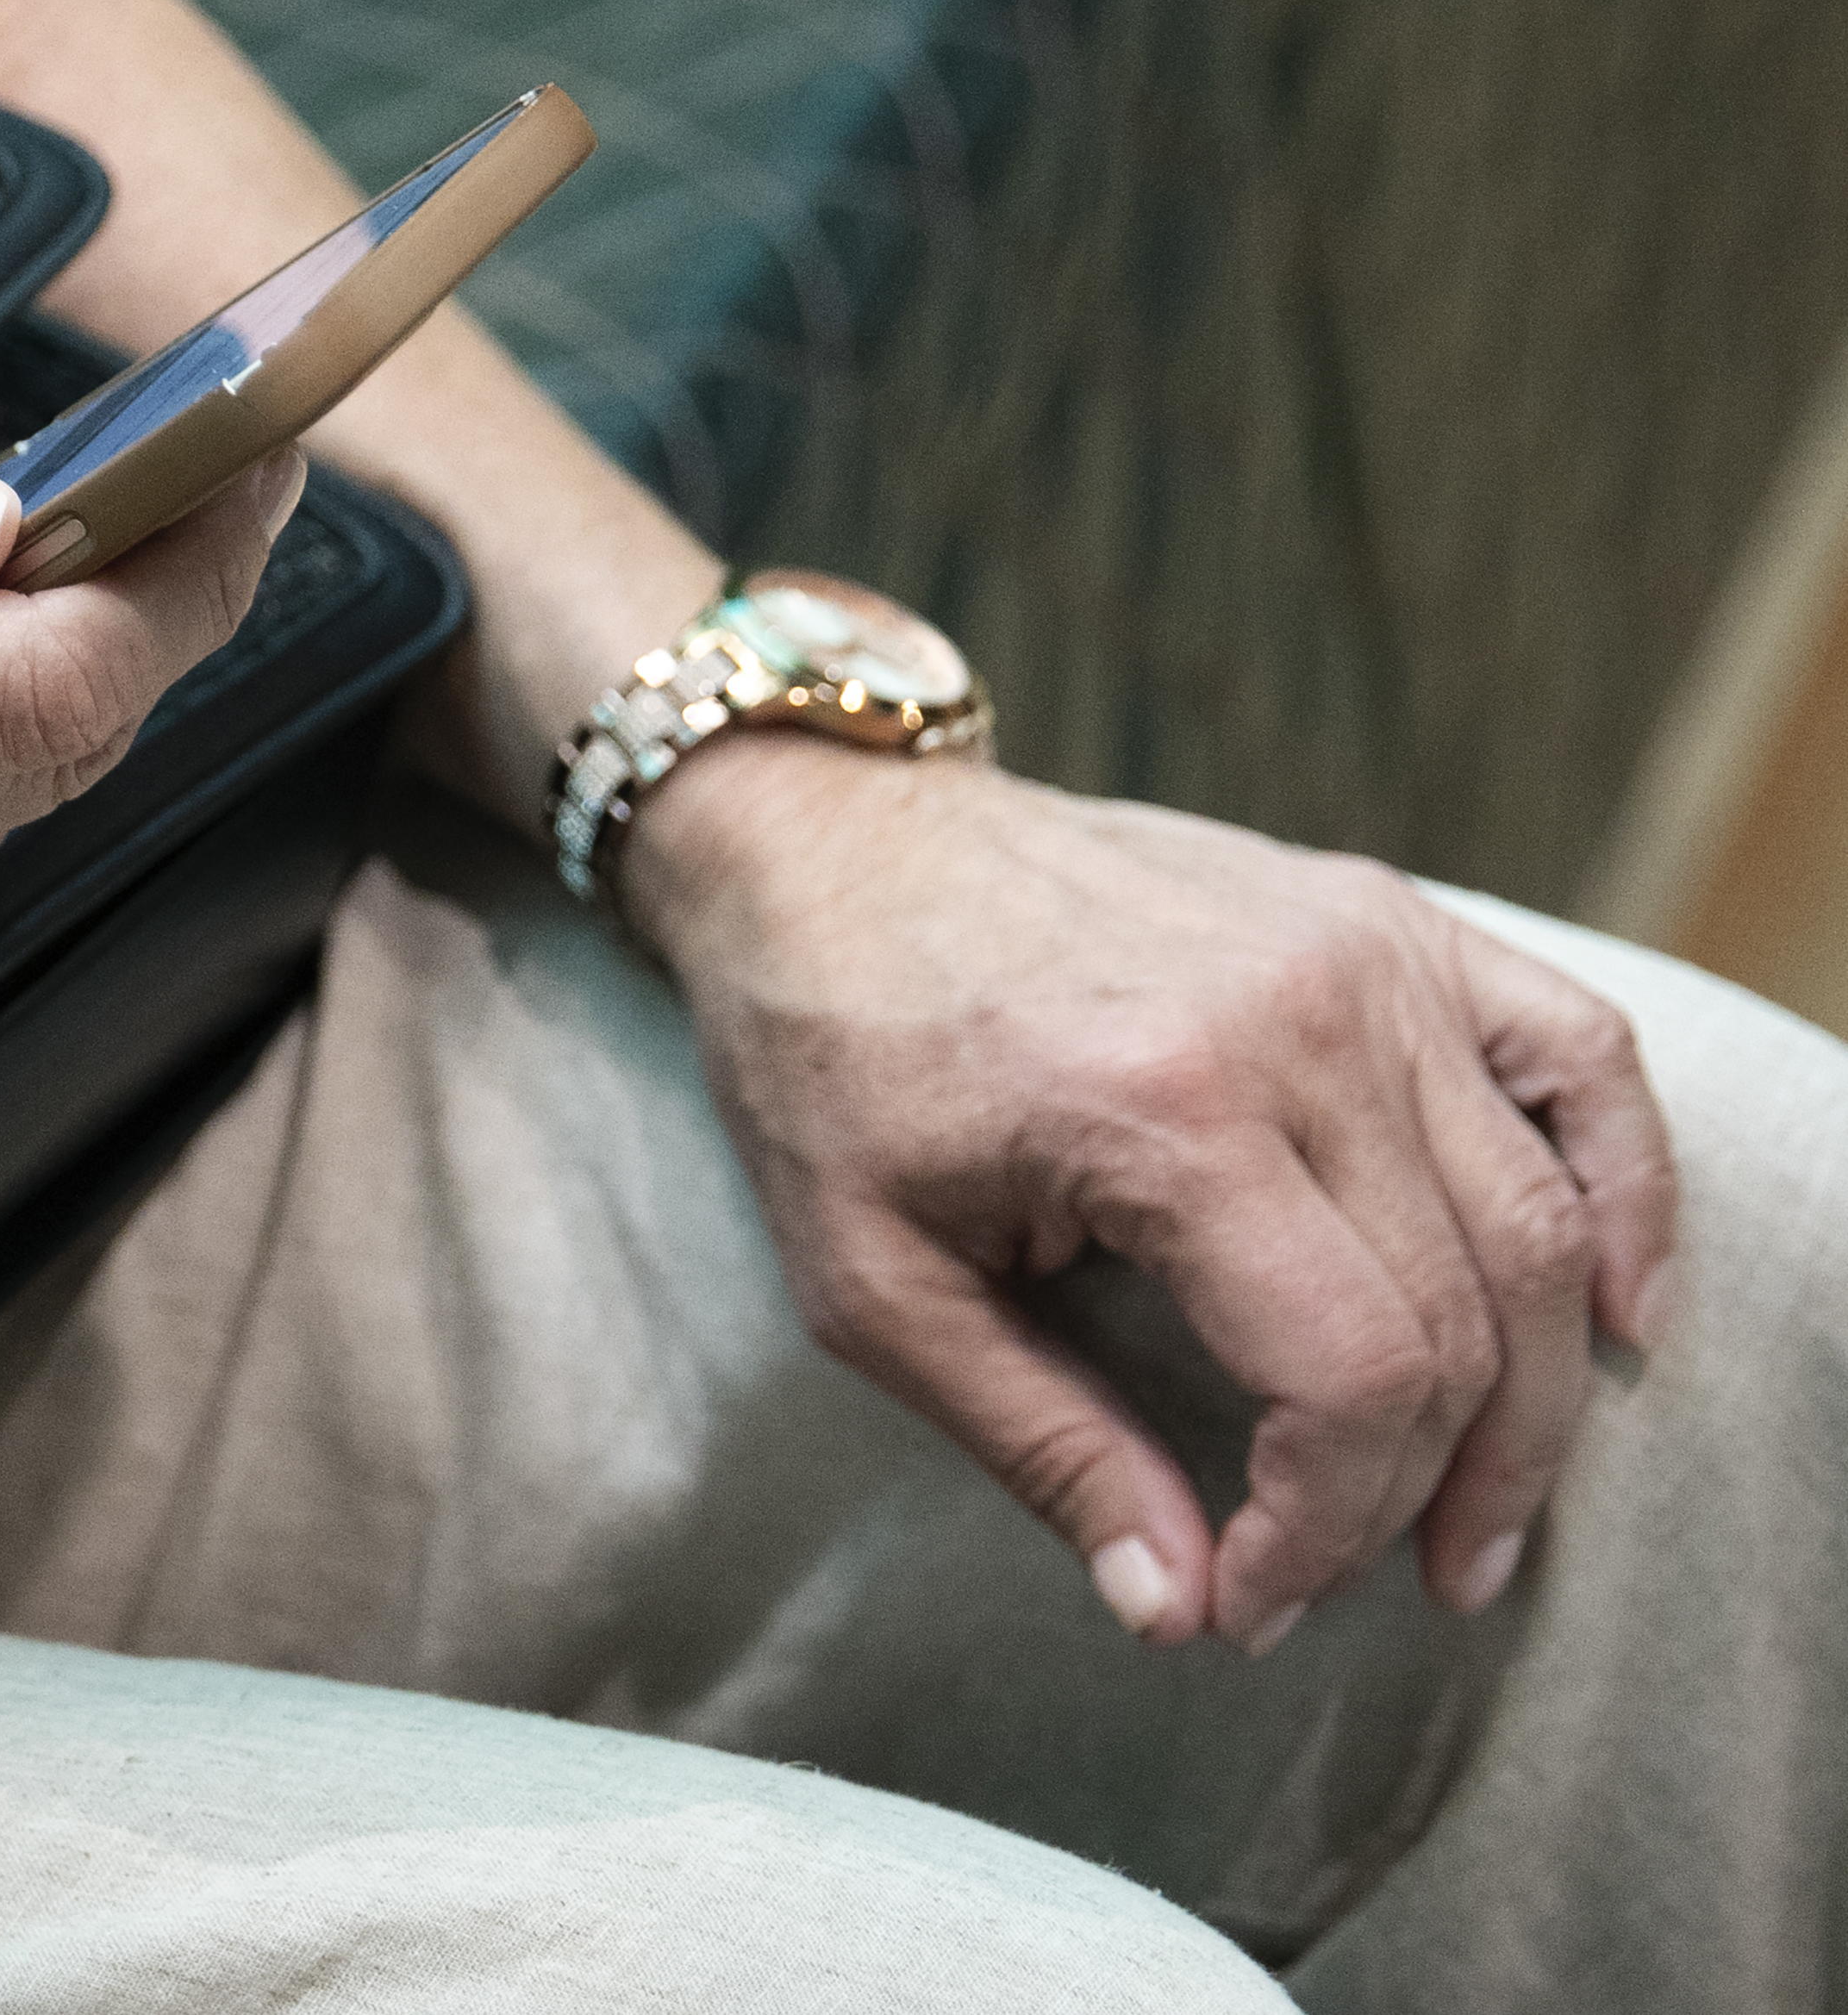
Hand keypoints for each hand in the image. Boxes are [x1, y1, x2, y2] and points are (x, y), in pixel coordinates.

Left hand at [626, 736, 1678, 1651]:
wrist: (825, 845)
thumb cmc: (824, 1054)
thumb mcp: (872, 1282)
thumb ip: (1038, 1445)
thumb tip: (1172, 1606)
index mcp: (1162, 1107)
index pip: (1352, 1377)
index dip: (1324, 1529)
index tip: (1248, 1598)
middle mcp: (1298, 1019)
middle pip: (1465, 1317)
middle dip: (1425, 1492)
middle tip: (1360, 1583)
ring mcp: (1363, 952)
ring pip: (1536, 1218)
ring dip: (1537, 1396)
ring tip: (1478, 1518)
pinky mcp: (1387, 916)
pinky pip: (1579, 1057)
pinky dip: (1627, 1190)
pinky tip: (1618, 1314)